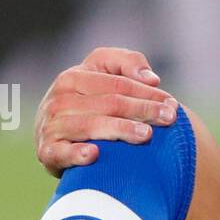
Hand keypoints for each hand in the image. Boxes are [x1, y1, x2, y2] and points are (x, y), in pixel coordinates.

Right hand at [34, 47, 179, 175]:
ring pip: (91, 125)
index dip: (147, 93)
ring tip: (147, 135)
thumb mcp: (103, 73)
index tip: (172, 104)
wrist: (54, 134)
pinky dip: (76, 153)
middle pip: (110, 103)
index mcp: (74, 77)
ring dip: (120, 130)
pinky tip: (94, 154)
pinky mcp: (47, 151)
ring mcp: (52, 125)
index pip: (118, 84)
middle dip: (143, 110)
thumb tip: (151, 79)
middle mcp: (60, 99)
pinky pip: (62, 152)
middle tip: (170, 119)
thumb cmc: (88, 101)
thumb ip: (127, 64)